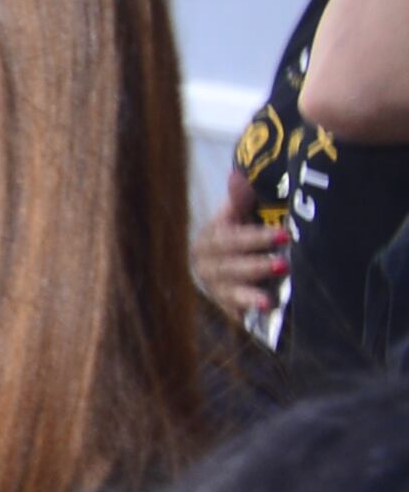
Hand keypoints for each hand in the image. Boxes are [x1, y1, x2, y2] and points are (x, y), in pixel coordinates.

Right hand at [192, 195, 288, 317]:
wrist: (228, 265)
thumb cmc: (239, 235)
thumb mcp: (239, 215)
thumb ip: (240, 198)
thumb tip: (236, 175)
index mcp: (209, 239)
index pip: (228, 238)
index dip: (255, 238)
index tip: (284, 236)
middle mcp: (205, 265)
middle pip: (227, 266)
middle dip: (256, 266)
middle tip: (285, 265)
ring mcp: (214, 288)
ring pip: (228, 291)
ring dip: (249, 295)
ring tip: (269, 300)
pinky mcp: (225, 307)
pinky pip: (233, 312)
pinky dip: (245, 314)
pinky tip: (261, 316)